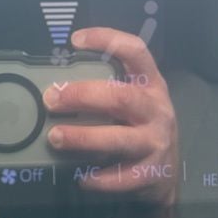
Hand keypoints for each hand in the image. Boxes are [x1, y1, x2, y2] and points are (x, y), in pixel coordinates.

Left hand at [43, 27, 177, 206]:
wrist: (166, 175)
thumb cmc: (140, 130)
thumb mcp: (133, 104)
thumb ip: (105, 91)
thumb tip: (55, 84)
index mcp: (151, 85)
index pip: (136, 52)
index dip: (108, 40)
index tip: (76, 40)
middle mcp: (157, 110)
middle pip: (121, 97)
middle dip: (83, 96)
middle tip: (51, 98)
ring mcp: (156, 142)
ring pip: (119, 138)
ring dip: (83, 137)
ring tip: (55, 137)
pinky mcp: (152, 172)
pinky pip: (122, 177)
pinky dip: (99, 178)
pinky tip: (81, 176)